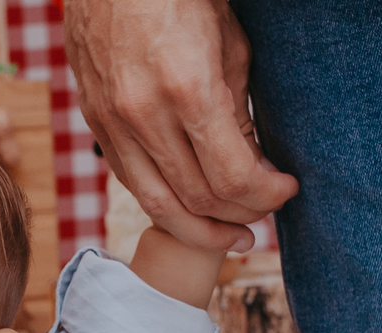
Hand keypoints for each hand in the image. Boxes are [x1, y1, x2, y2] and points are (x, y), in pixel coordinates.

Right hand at [64, 0, 297, 250]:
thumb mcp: (230, 48)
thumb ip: (238, 116)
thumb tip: (250, 169)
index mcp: (188, 90)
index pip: (232, 178)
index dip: (266, 195)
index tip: (287, 188)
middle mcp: (144, 115)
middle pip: (198, 199)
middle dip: (241, 213)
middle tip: (266, 212)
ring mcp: (112, 123)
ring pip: (158, 205)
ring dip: (201, 228)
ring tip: (232, 234)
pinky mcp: (94, 122)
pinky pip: (131, 181)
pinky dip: (164, 203)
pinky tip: (190, 207)